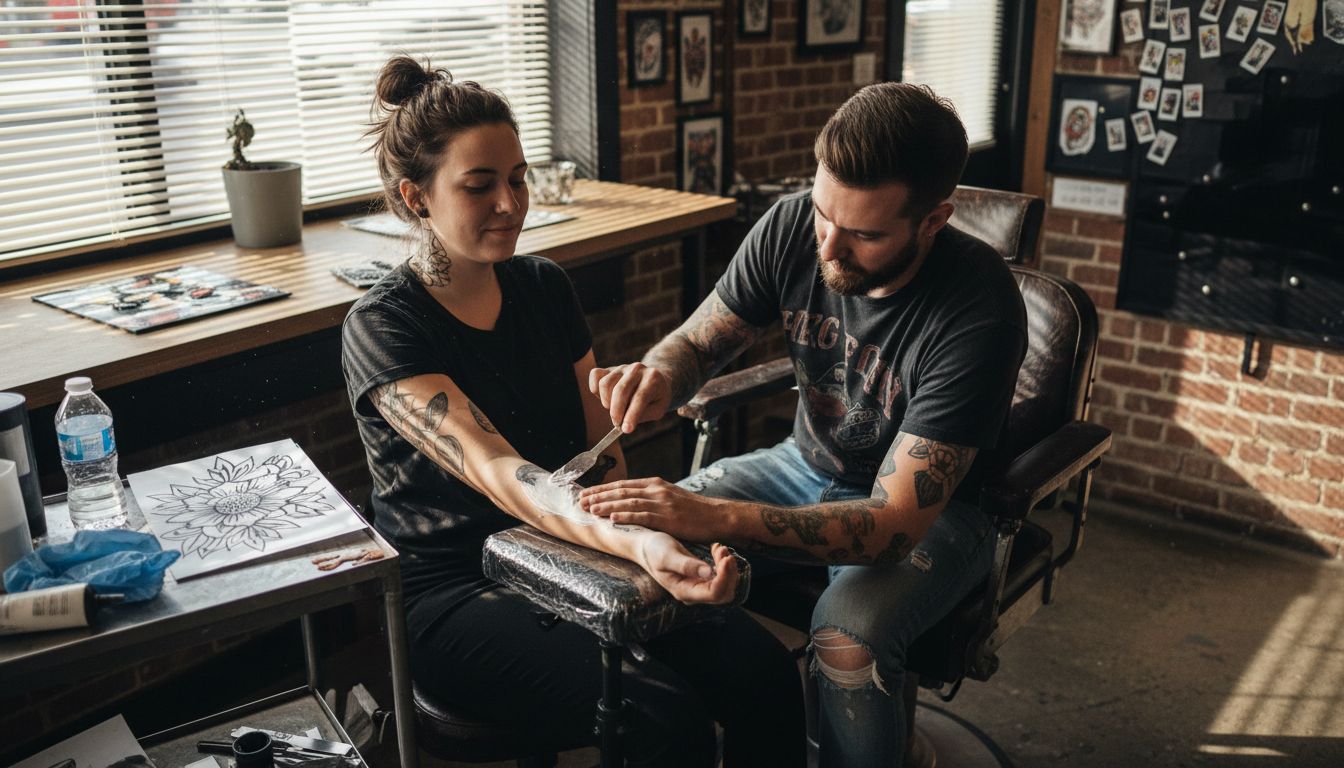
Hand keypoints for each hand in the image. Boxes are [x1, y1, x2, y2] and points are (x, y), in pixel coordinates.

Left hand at [580, 477, 722, 540]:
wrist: (717, 516)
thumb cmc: (694, 511)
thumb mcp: (671, 497)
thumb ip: (651, 498)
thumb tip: (631, 502)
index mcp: (655, 484)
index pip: (623, 485)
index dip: (602, 489)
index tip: (586, 493)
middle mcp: (656, 490)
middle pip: (621, 491)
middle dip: (599, 496)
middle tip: (580, 501)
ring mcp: (662, 502)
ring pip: (628, 502)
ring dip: (607, 505)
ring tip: (590, 509)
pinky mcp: (668, 517)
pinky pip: (643, 516)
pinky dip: (626, 516)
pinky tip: (612, 518)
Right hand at [588, 362, 671, 433]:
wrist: (654, 378)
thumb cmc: (655, 397)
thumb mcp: (658, 410)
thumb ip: (642, 415)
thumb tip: (623, 423)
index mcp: (653, 378)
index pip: (640, 397)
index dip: (631, 415)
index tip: (626, 430)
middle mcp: (637, 369)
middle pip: (620, 390)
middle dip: (616, 412)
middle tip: (618, 424)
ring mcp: (622, 367)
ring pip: (605, 384)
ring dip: (607, 402)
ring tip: (616, 410)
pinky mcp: (609, 368)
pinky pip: (595, 376)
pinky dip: (596, 390)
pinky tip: (606, 398)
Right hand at [639, 536, 738, 604]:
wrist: (646, 546)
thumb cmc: (653, 550)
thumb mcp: (667, 556)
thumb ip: (687, 565)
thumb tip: (709, 573)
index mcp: (684, 592)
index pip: (715, 593)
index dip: (725, 578)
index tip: (726, 558)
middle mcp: (694, 593)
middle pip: (725, 593)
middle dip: (729, 573)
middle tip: (724, 550)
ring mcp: (699, 586)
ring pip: (726, 585)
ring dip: (729, 567)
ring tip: (720, 547)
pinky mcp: (702, 578)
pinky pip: (721, 576)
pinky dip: (724, 563)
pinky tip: (716, 548)